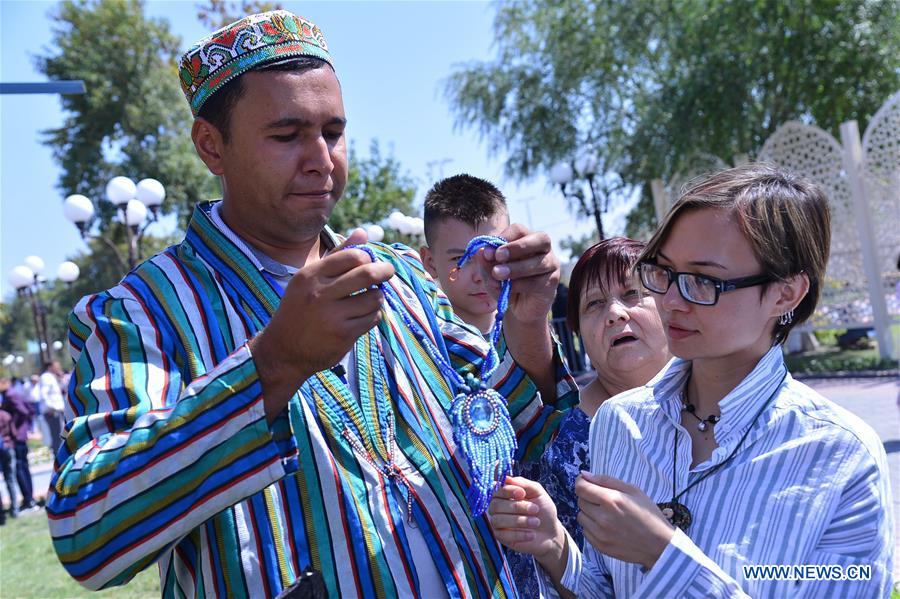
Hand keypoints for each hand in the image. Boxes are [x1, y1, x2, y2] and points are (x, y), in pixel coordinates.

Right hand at [251, 229, 394, 418]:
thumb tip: (364, 233)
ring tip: (369, 299)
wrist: (283, 350)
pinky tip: (362, 316)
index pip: (352, 256)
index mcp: (310, 275)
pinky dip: (373, 315)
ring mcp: (332, 316)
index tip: (372, 262)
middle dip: (384, 271)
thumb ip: (338, 255)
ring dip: (377, 297)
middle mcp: (319, 294)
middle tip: (389, 271)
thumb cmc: (300, 309)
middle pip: (367, 274)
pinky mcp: (343, 335)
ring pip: (373, 298)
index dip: (368, 257)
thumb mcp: (310, 279)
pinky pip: (372, 318)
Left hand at [477, 224, 559, 324]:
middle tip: (498, 256)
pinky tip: (509, 288)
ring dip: (515, 268)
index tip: (489, 250)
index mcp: (526, 240)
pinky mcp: (552, 282)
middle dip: (517, 247)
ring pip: (539, 262)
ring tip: (497, 274)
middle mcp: (543, 249)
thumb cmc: (505, 284)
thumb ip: (486, 263)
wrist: (518, 309)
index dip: (505, 237)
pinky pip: (537, 281)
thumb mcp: (491, 274)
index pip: (519, 230)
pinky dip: (520, 284)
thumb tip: (481, 252)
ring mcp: (551, 264)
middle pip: (540, 239)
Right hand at [488, 476, 567, 566]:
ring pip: (498, 520)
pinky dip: (520, 534)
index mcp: (504, 493)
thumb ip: (523, 483)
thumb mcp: (537, 492)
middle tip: (535, 509)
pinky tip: (532, 534)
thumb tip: (506, 478)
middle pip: (495, 504)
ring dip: (519, 521)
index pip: (495, 488)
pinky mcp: (501, 537)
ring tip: (536, 522)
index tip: (522, 493)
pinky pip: (503, 535)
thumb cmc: (543, 509)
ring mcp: (497, 522)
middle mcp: (497, 507)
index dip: (506, 490)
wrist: (551, 532)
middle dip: (516, 507)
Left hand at [575, 471, 674, 569]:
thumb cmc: (648, 514)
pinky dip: (592, 526)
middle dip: (588, 497)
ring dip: (589, 513)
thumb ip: (606, 480)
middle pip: (580, 501)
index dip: (581, 482)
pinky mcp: (600, 546)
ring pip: (581, 516)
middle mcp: (602, 518)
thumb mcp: (633, 490)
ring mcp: (600, 534)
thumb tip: (584, 474)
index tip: (586, 483)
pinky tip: (606, 526)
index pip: (581, 488)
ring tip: (606, 514)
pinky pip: (585, 531)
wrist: (659, 545)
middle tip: (603, 501)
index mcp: (611, 500)